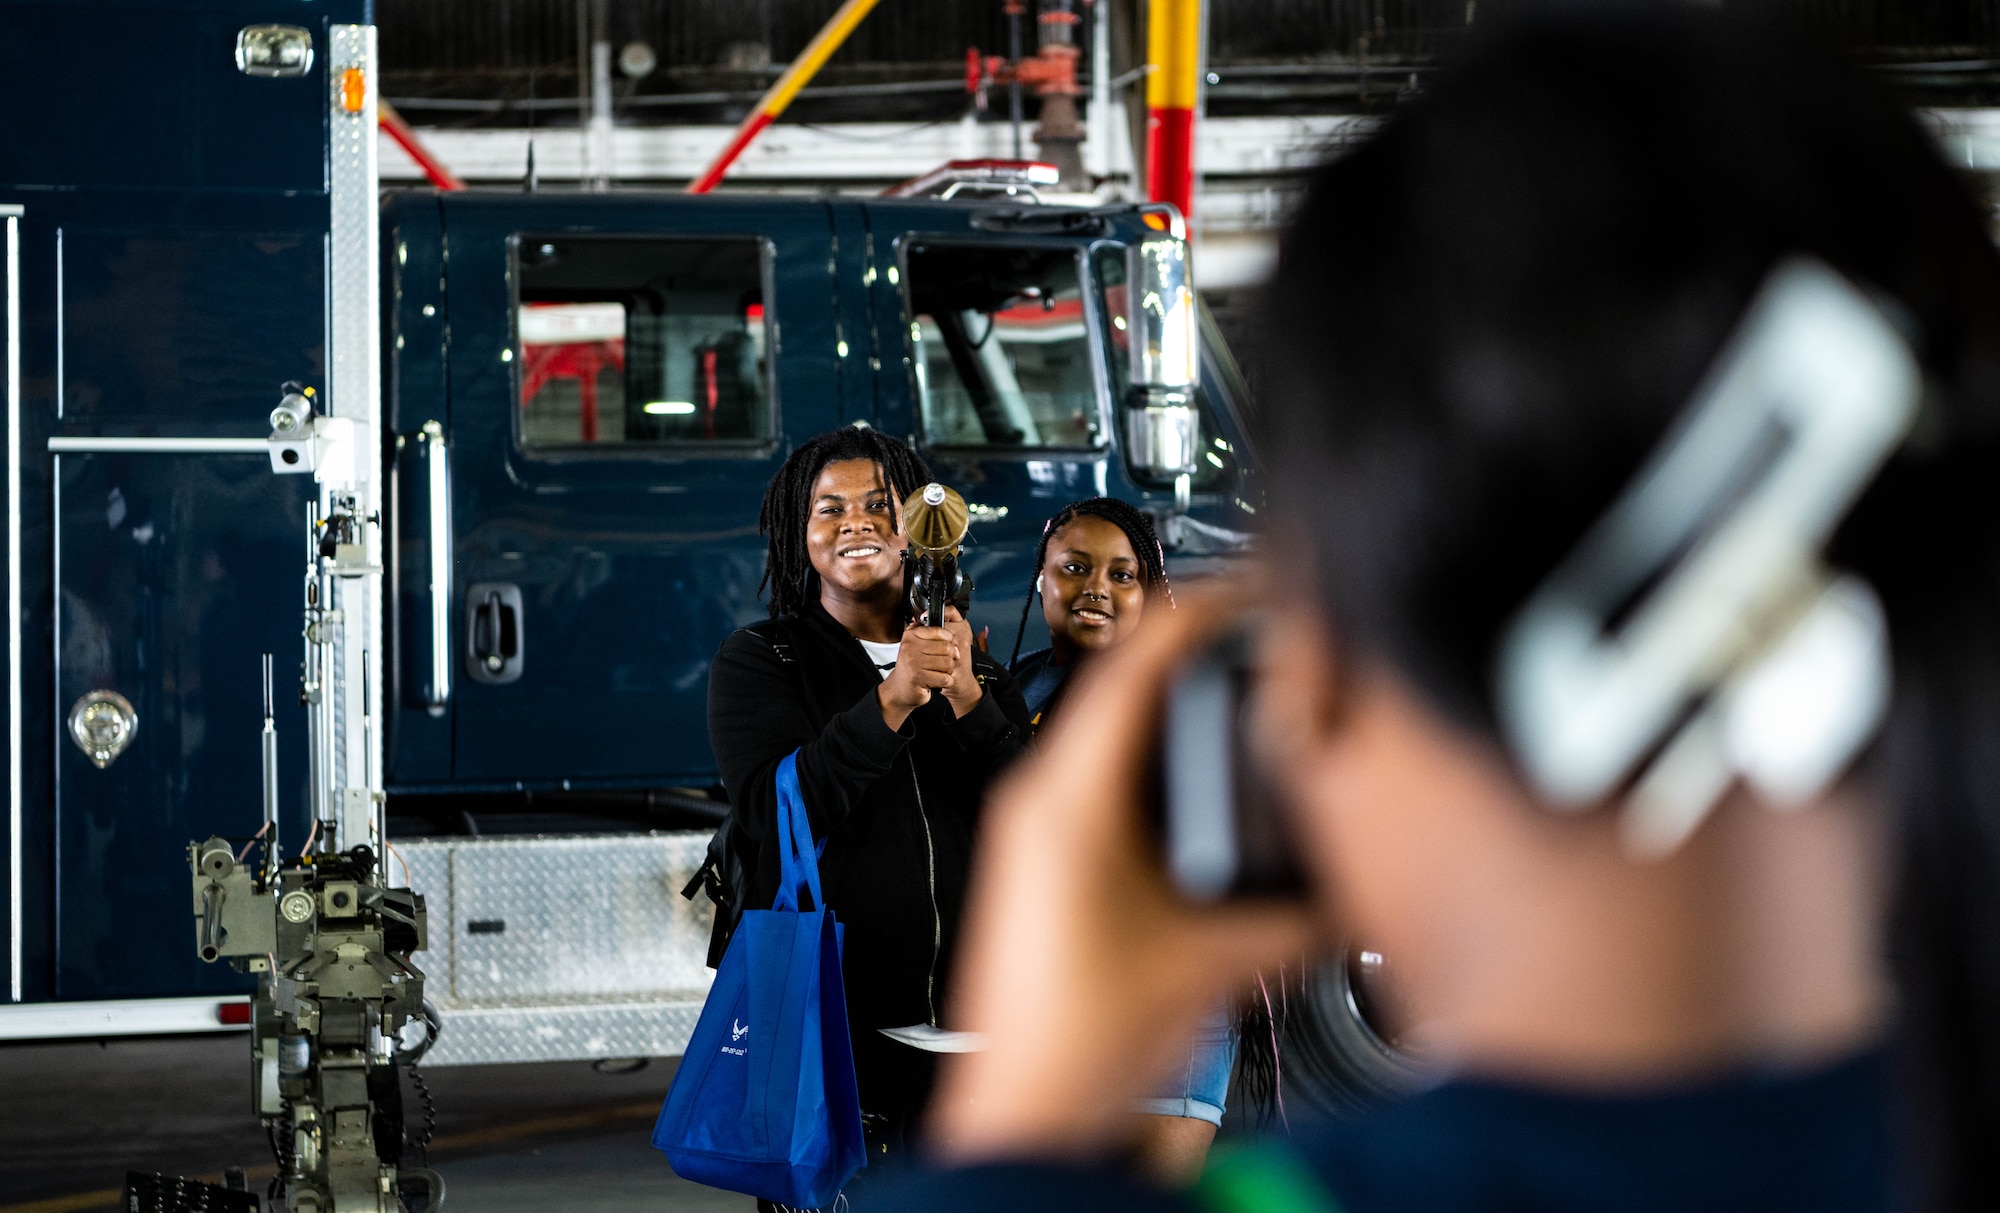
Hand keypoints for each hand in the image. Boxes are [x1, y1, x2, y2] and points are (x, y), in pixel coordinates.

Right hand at [878, 620, 957, 730]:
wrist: (899, 688)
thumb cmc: (912, 668)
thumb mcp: (919, 647)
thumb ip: (936, 639)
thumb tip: (955, 643)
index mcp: (911, 636)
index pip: (939, 630)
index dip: (949, 639)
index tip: (949, 646)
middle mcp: (910, 647)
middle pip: (946, 647)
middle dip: (950, 658)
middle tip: (942, 664)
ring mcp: (913, 663)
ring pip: (947, 663)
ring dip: (947, 671)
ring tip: (938, 673)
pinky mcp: (918, 678)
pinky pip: (945, 678)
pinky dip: (945, 682)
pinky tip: (936, 681)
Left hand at [926, 589, 1315, 1164]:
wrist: (1024, 1113)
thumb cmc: (1078, 1045)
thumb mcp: (1212, 967)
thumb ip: (1299, 920)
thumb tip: (1359, 887)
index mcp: (1066, 797)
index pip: (1137, 657)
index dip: (1204, 605)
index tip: (1257, 582)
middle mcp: (1039, 798)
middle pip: (1126, 680)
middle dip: (1202, 647)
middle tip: (1268, 629)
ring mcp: (1036, 827)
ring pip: (1115, 724)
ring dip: (1181, 699)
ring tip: (1247, 683)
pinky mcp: (1048, 857)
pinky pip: (1107, 771)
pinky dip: (1162, 752)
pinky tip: (1208, 771)